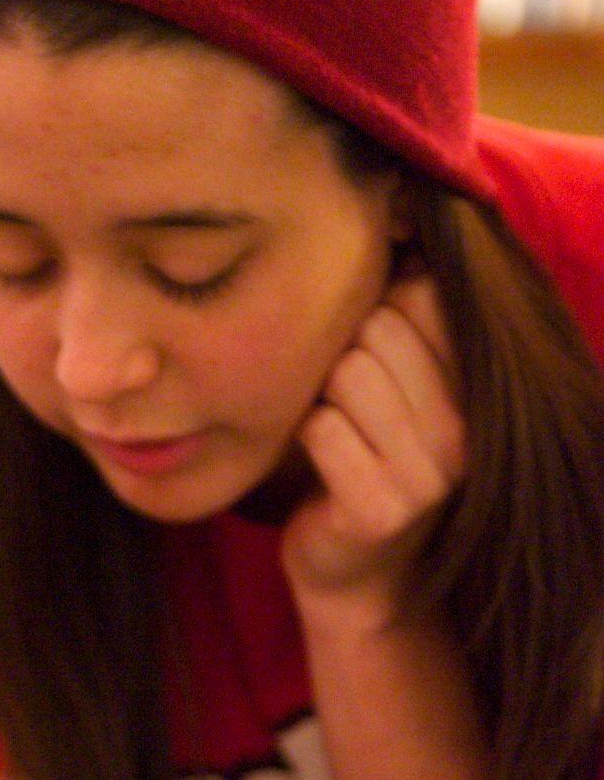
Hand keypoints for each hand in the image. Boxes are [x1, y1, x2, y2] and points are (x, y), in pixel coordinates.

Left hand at [280, 268, 465, 618]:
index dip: (375, 309)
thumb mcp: (394, 381)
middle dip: (340, 354)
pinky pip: (319, 427)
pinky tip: (319, 463)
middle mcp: (465, 429)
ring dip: (318, 397)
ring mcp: (429, 473)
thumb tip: (390, 206)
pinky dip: (303, 438)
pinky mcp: (383, 508)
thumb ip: (400, 310)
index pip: (421, 294)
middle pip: (377, 328)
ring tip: (334, 431)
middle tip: (343, 403)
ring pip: (345, 373)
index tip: (366, 348)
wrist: (352, 573)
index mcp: (475, 387)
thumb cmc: (361, 456)